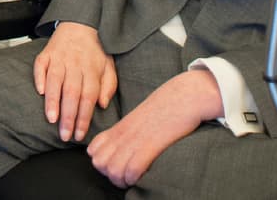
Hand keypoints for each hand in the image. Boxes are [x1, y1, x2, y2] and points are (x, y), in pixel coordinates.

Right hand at [33, 22, 117, 142]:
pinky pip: (40, 65)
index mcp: (91, 70)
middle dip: (68, 116)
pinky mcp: (46, 53)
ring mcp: (59, 58)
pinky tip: (39, 92)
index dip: (84, 117)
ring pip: (55, 81)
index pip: (88, 97)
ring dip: (53, 101)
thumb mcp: (108, 66)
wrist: (81, 23)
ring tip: (52, 119)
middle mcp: (75, 64)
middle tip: (65, 135)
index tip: (79, 134)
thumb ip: (109, 86)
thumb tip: (102, 104)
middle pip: (72, 92)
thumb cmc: (95, 50)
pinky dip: (39, 78)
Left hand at [87, 69, 222, 188]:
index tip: (116, 164)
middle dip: (109, 175)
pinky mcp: (151, 144)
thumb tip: (120, 148)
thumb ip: (126, 131)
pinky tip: (142, 175)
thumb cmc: (165, 108)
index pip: (93, 151)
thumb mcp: (138, 118)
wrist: (184, 95)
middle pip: (99, 164)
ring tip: (133, 178)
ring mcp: (136, 139)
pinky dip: (134, 178)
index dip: (101, 162)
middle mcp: (123, 134)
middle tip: (125, 175)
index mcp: (119, 127)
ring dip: (122, 180)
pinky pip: (132, 169)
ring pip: (113, 171)